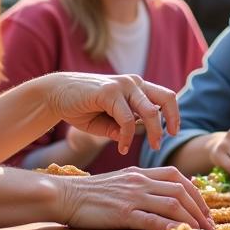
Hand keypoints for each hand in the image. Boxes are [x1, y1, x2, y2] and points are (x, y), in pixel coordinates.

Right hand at [45, 72, 178, 155]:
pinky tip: (121, 147)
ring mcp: (122, 85)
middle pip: (166, 98)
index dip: (173, 115)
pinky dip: (127, 136)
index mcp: (136, 87)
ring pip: (150, 110)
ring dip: (154, 132)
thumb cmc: (82, 108)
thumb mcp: (108, 121)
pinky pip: (127, 119)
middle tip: (164, 142)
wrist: (55, 95)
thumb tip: (137, 139)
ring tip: (151, 147)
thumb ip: (123, 127)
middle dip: (171, 121)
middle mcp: (133, 83)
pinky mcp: (109, 92)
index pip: (165, 97)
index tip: (172, 133)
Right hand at [58, 166, 215, 229]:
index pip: (177, 177)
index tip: (204, 209)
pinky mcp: (122, 212)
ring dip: (191, 219)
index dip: (196, 193)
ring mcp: (132, 196)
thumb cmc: (90, 193)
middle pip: (181, 191)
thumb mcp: (119, 182)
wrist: (65, 195)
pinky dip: (170, 226)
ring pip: (172, 204)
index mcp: (139, 173)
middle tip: (209, 226)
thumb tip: (161, 199)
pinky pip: (152, 219)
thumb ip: (140, 186)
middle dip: (200, 209)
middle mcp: (139, 181)